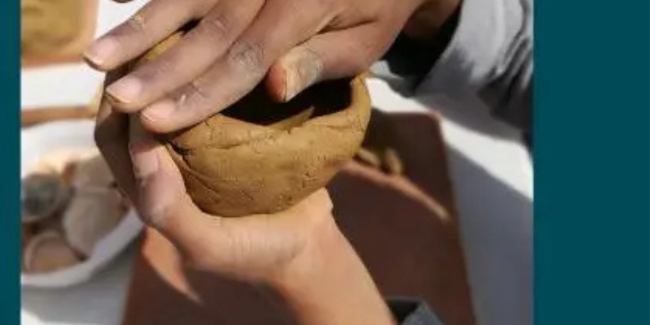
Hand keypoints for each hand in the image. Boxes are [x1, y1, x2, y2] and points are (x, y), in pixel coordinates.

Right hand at [85, 0, 450, 133]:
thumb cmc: (376, 8)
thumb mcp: (364, 42)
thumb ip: (318, 62)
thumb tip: (271, 87)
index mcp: (302, 6)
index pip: (242, 59)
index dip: (198, 93)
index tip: (155, 122)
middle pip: (205, 31)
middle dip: (158, 69)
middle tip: (114, 101)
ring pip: (185, 0)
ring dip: (139, 29)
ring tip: (97, 59)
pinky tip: (115, 5)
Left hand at [95, 69, 395, 324]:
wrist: (307, 245)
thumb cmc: (254, 251)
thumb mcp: (208, 243)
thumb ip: (166, 209)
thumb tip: (140, 150)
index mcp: (150, 188)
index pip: (114, 139)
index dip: (120, 107)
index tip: (145, 75)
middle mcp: (168, 161)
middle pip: (136, 108)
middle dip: (142, 77)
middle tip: (166, 45)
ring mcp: (199, 145)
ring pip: (170, 97)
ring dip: (173, 70)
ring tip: (193, 41)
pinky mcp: (231, 133)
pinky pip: (211, 98)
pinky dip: (211, 77)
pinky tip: (228, 56)